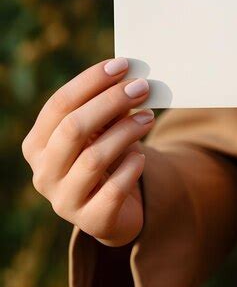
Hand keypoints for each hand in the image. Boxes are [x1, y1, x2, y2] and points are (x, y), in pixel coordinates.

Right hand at [22, 58, 154, 246]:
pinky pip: (114, 189)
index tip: (122, 65)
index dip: (90, 82)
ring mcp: (64, 201)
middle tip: (141, 86)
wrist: (113, 213)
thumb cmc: (105, 162)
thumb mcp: (101, 134)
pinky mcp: (92, 221)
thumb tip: (130, 78)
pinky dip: (130, 168)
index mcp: (37, 145)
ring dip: (126, 132)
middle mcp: (43, 173)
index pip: (59, 105)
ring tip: (148, 116)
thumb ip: (107, 110)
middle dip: (110, 102)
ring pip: (94, 158)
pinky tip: (141, 157)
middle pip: (73, 128)